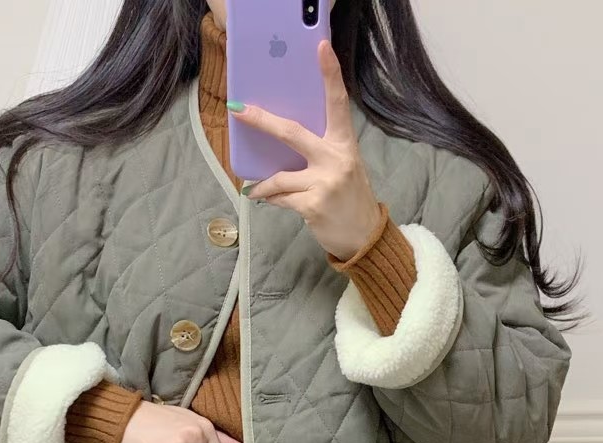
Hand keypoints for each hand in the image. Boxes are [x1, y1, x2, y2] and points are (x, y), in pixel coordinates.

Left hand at [229, 38, 381, 261]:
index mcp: (345, 143)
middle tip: (238, 110)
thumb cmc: (348, 197)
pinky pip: (280, 198)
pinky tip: (269, 202)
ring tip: (253, 189)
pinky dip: (271, 200)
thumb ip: (320, 151)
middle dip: (262, 121)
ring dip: (263, 185)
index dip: (330, 74)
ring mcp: (324, 183)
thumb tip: (282, 142)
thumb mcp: (343, 166)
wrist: (363, 235)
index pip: (338, 103)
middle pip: (292, 133)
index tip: (321, 47)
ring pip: (279, 177)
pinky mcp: (312, 206)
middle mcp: (335, 159)